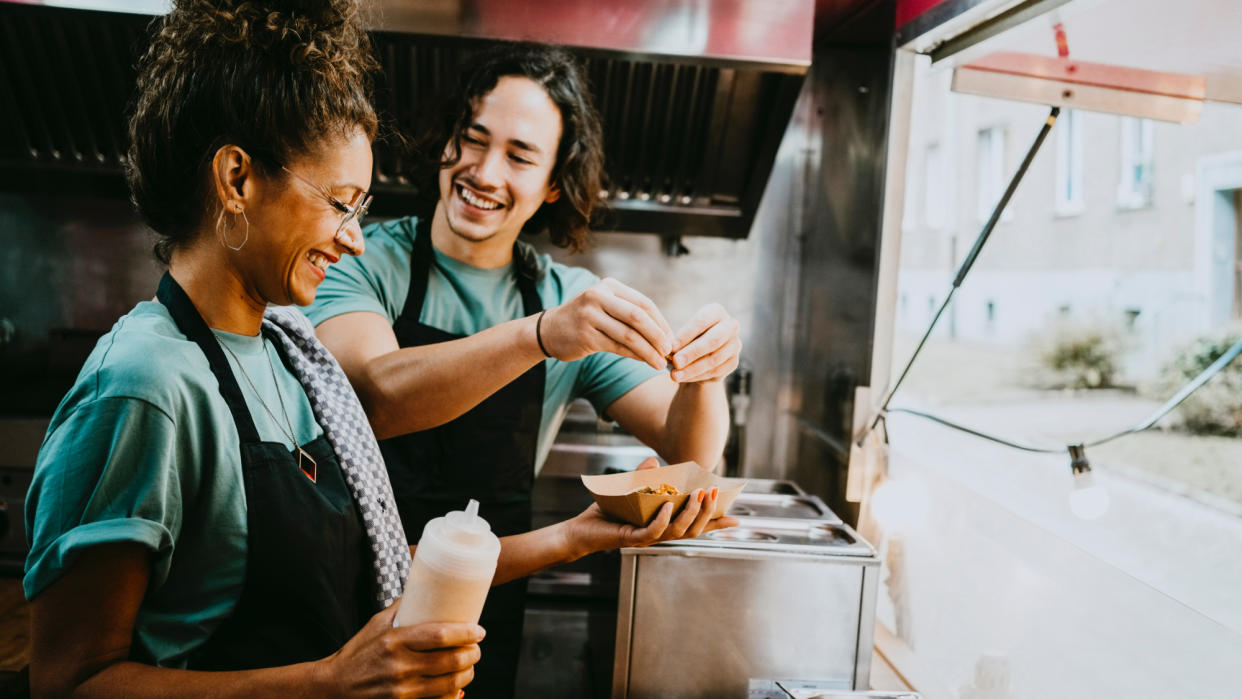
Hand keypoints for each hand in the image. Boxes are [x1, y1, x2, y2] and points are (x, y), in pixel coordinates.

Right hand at [317, 604, 482, 697]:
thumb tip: (425, 587)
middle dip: (472, 654)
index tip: (479, 630)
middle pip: (450, 661)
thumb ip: (401, 608)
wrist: (334, 687)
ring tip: (470, 665)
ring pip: (449, 684)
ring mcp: (402, 690)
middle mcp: (400, 666)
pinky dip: (452, 695)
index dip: (466, 633)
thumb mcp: (376, 625)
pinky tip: (456, 686)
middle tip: (477, 648)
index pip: (440, 636)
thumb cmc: (357, 653)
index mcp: (395, 641)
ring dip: (467, 674)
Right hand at [540, 278, 673, 370]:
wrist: (550, 330)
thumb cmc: (586, 319)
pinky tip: (644, 362)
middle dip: (657, 336)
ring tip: (661, 363)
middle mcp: (598, 297)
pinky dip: (634, 356)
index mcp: (609, 286)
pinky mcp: (585, 335)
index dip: (661, 322)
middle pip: (638, 317)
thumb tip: (665, 334)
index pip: (643, 303)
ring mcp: (590, 316)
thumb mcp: (607, 307)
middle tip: (670, 351)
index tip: (672, 338)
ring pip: (628, 335)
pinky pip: (617, 347)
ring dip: (648, 351)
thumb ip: (631, 314)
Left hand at [566, 458, 737, 555]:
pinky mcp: (632, 539)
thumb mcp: (629, 490)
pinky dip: (663, 518)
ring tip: (699, 495)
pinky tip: (668, 505)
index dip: (715, 524)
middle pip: (693, 529)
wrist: (581, 530)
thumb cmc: (606, 514)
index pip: (695, 526)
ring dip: (691, 513)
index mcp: (665, 525)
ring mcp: (647, 538)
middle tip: (715, 493)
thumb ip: (644, 477)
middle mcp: (660, 534)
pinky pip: (653, 531)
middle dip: (707, 511)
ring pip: (678, 530)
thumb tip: (656, 462)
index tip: (737, 519)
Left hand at [668, 303, 740, 382]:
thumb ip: (678, 341)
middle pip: (713, 340)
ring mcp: (735, 345)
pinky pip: (716, 371)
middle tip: (675, 362)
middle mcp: (730, 326)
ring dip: (692, 368)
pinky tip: (683, 378)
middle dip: (692, 353)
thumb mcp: (681, 335)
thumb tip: (671, 352)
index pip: (702, 321)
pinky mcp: (733, 362)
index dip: (686, 334)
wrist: (700, 354)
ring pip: (714, 359)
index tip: (671, 347)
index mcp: (716, 312)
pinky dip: (697, 376)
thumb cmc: (687, 339)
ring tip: (674, 375)